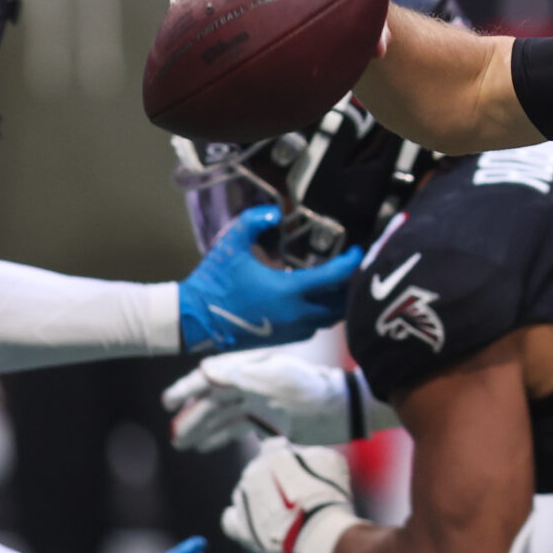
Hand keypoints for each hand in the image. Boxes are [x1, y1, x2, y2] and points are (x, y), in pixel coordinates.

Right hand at [165, 348, 361, 451]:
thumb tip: (204, 370)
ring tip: (182, 444)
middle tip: (173, 437)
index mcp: (247, 371)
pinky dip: (220, 438)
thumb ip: (239, 375)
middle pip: (211, 402)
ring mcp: (257, 405)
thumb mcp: (275, 378)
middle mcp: (248, 386)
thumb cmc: (310, 389)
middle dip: (190, 418)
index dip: (186, 390)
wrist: (340, 408)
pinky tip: (205, 447)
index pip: (208, 379)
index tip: (167, 404)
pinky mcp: (268, 422)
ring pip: (220, 418)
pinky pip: (236, 430)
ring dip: (201, 430)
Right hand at [177, 205, 363, 352]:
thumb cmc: (213, 282)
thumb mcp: (230, 244)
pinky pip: (315, 327)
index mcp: (289, 291)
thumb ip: (254, 222)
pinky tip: (318, 300)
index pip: (335, 278)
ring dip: (339, 302)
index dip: (352, 263)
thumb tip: (277, 212)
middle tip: (355, 267)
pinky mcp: (284, 339)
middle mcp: (297, 314)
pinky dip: (324, 314)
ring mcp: (292, 330)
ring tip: (341, 283)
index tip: (358, 251)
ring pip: (330, 318)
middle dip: (352, 285)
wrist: (194, 321)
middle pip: (341, 303)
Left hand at [223, 440, 361, 552]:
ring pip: (246, 494)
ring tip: (284, 516)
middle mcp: (252, 473)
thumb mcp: (329, 461)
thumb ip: (310, 454)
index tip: (300, 471)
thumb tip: (301, 455)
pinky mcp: (240, 528)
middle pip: (260, 472)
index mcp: (273, 454)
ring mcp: (243, 500)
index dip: (289, 461)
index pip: (275, 448)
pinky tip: (257, 524)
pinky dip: (241, 520)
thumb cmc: (328, 495)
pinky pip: (231, 520)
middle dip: (275, 482)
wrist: (319, 533)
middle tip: (295, 496)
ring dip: (261, 501)